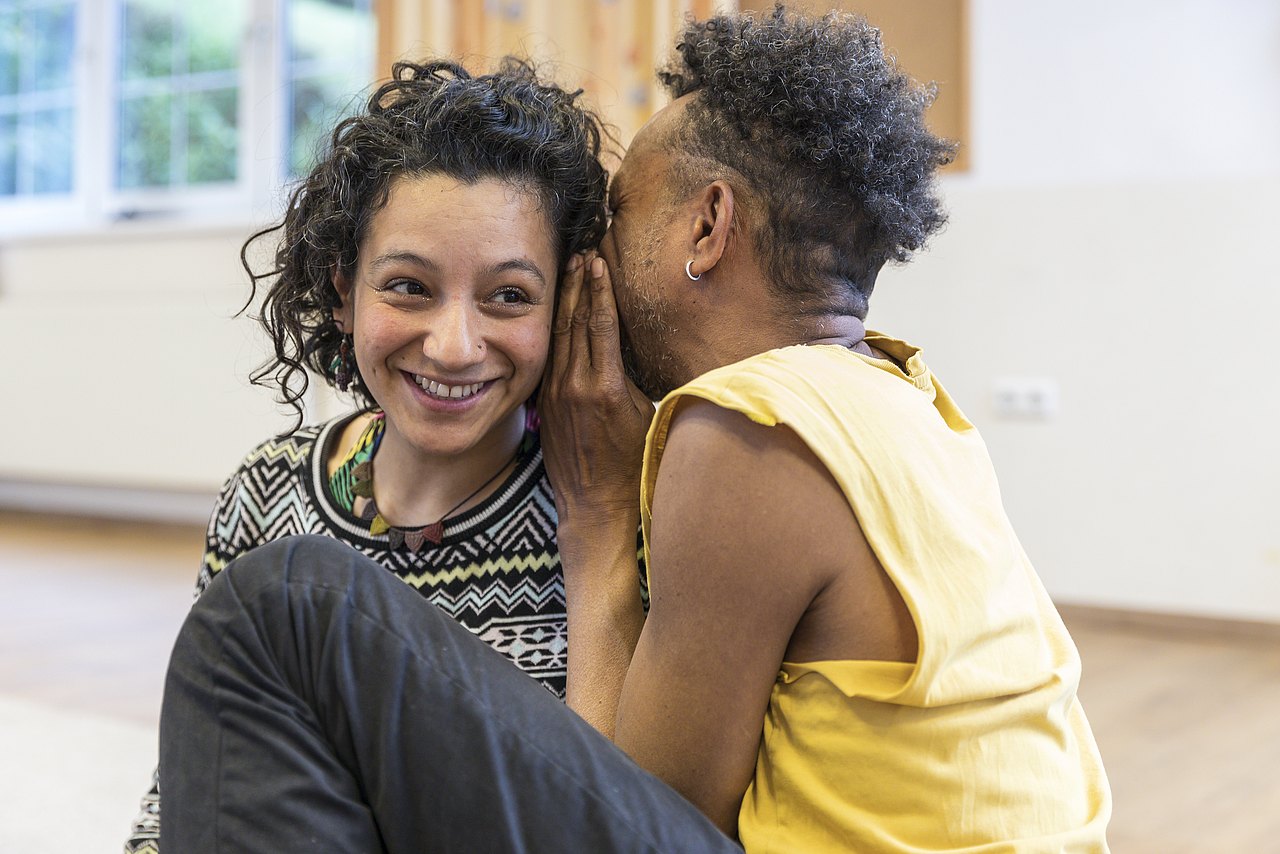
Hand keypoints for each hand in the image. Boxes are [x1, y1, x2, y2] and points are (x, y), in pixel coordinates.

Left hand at [539, 253, 654, 532]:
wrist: (596, 504)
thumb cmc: (632, 464)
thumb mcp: (646, 416)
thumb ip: (632, 378)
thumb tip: (629, 346)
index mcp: (605, 387)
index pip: (602, 324)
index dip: (600, 289)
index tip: (600, 261)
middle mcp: (577, 385)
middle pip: (577, 321)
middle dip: (581, 284)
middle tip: (583, 252)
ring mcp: (558, 394)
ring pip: (560, 335)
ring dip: (566, 300)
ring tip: (570, 270)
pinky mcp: (548, 403)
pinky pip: (552, 357)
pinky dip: (556, 330)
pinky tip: (559, 312)